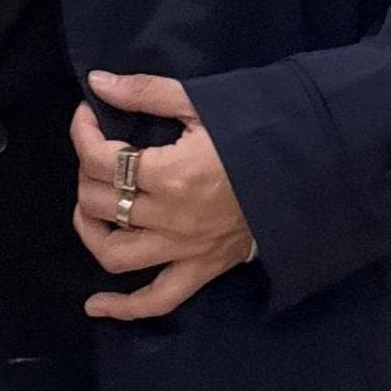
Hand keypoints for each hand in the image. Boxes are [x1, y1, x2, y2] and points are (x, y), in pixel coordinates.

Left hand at [72, 68, 255, 318]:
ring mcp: (184, 250)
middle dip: (87, 174)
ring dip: (91, 232)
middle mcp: (170, 217)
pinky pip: (156, 301)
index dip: (82, 133)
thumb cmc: (256, 132)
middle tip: (100, 155)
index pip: (100, 160)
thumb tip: (97, 82)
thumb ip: (146, 92)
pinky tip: (95, 305)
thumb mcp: (203, 103)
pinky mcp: (200, 270)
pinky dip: (123, 307)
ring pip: (114, 254)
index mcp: (171, 174)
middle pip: (100, 203)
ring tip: (91, 211)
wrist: (308, 169)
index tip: (88, 117)